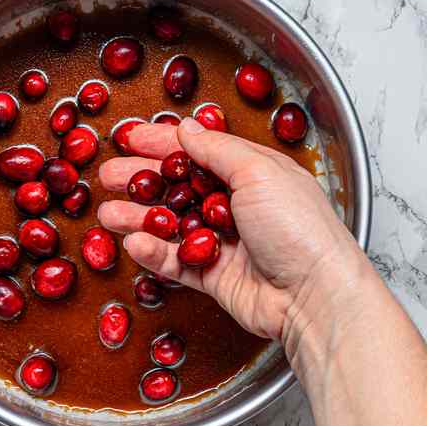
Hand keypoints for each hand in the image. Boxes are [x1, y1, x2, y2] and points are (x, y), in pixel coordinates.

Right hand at [95, 117, 374, 346]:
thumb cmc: (301, 229)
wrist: (317, 297)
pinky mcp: (215, 276)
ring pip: (171, 224)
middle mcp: (238, 205)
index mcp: (253, 173)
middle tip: (109, 176)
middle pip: (178, 187)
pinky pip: (176, 261)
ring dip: (138, 217)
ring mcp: (225, 242)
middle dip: (142, 180)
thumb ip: (216, 149)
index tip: (130, 138)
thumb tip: (187, 128)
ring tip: (109, 215)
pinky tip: (136, 243)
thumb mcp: (259, 171)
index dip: (162, 143)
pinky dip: (154, 252)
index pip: (199, 151)